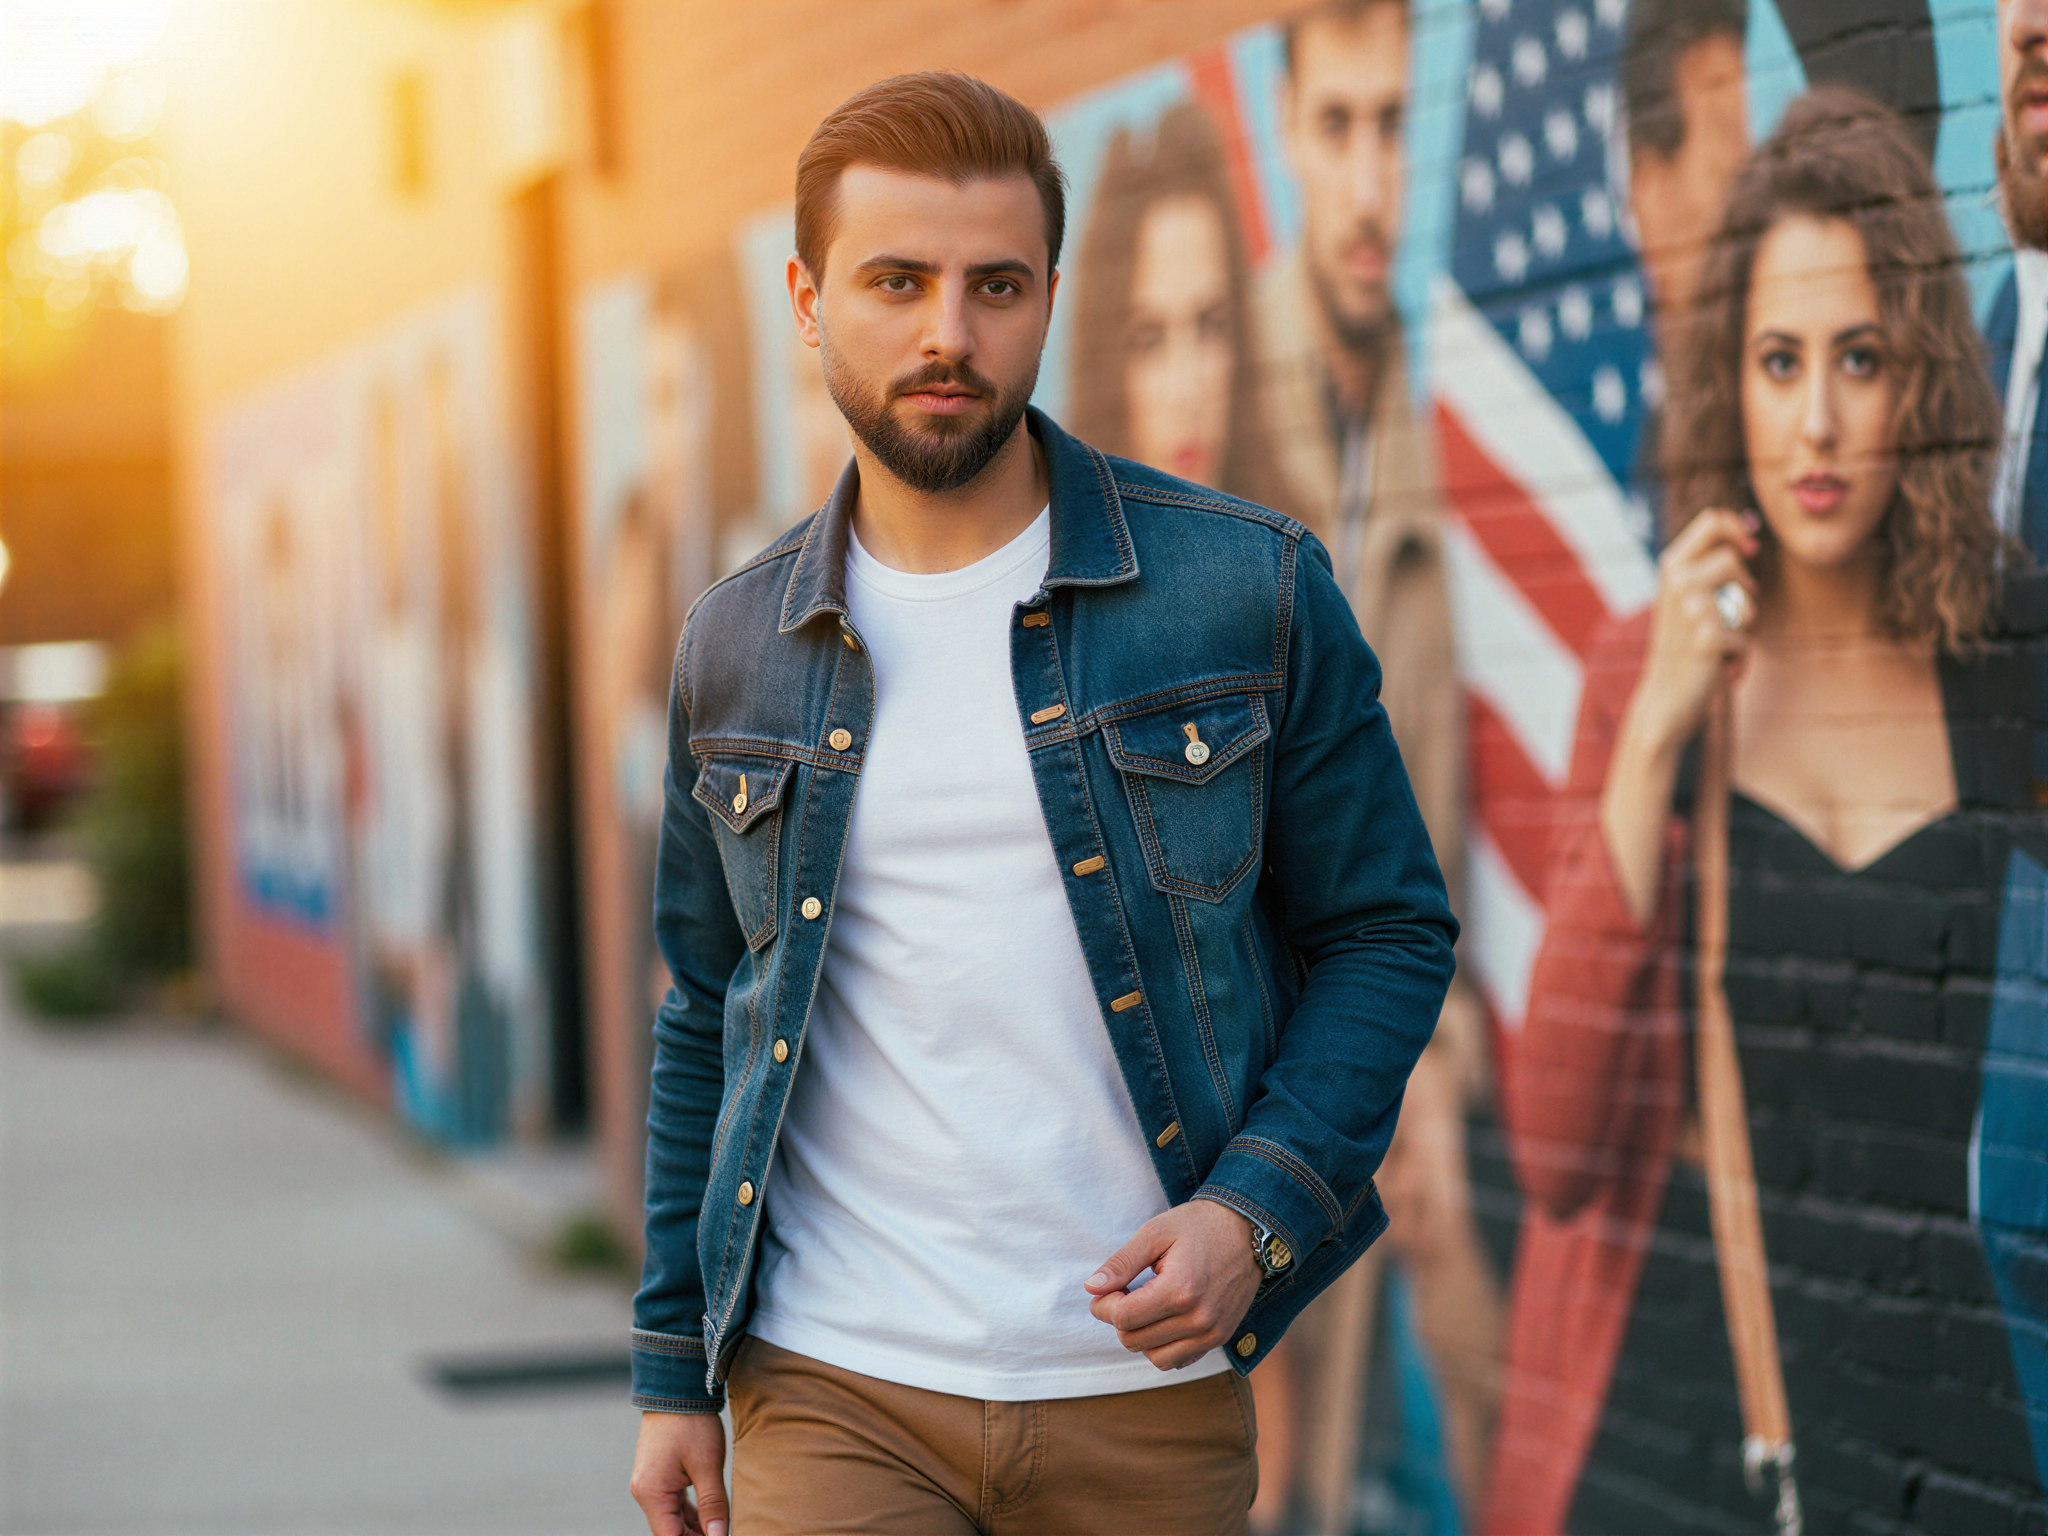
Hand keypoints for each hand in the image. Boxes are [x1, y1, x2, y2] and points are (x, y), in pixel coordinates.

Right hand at [630, 1410, 728, 1535]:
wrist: (676, 1387)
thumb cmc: (692, 1423)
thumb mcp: (708, 1466)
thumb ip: (713, 1505)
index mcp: (652, 1493)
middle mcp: (644, 1492)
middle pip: (670, 1531)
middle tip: (723, 1533)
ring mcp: (649, 1483)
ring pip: (672, 1519)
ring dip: (694, 1528)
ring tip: (719, 1528)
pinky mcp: (657, 1475)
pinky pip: (672, 1504)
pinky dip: (690, 1513)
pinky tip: (710, 1518)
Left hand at [1084, 1198, 1263, 1369]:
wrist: (1250, 1230)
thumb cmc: (1199, 1225)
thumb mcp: (1155, 1232)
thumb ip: (1121, 1263)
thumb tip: (1091, 1288)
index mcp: (1180, 1290)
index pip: (1123, 1318)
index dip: (1103, 1305)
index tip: (1105, 1289)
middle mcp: (1198, 1319)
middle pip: (1134, 1341)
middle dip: (1118, 1319)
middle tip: (1124, 1293)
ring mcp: (1212, 1334)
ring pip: (1155, 1357)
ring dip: (1140, 1336)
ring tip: (1145, 1306)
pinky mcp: (1220, 1338)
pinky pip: (1179, 1361)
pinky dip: (1163, 1347)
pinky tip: (1163, 1318)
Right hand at [1628, 507, 1759, 756]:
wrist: (1665, 696)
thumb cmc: (1685, 644)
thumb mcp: (1687, 596)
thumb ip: (1708, 565)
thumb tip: (1748, 534)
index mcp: (1671, 566)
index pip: (1713, 521)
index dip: (1738, 530)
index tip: (1749, 550)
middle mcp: (1678, 581)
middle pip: (1733, 557)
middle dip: (1742, 587)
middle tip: (1730, 612)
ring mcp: (1691, 609)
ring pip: (1746, 599)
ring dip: (1743, 624)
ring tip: (1722, 640)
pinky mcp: (1708, 638)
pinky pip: (1746, 639)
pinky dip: (1738, 655)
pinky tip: (1718, 664)